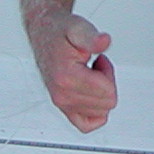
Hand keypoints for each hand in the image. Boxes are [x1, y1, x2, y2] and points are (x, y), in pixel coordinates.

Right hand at [31, 11, 116, 131]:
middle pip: (107, 102)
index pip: (107, 91)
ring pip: (101, 112)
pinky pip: (87, 125)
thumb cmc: (60, 32)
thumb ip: (91, 37)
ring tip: (89, 74)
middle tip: (93, 66)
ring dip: (100, 92)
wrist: (44, 34)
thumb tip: (103, 41)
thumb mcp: (78, 28)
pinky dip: (96, 112)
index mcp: (66, 77)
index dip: (108, 72)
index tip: (97, 60)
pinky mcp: (64, 109)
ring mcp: (62, 104)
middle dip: (106, 82)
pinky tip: (92, 93)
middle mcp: (62, 95)